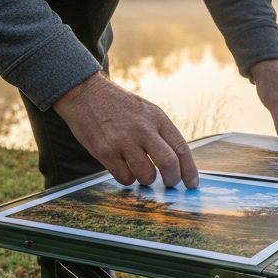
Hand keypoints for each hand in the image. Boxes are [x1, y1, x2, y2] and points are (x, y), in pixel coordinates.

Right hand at [53, 73, 199, 187]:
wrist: (85, 93)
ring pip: (146, 175)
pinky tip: (125, 171)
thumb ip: (161, 133)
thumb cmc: (119, 106)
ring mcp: (123, 141)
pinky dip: (128, 180)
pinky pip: (125, 178)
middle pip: (168, 163)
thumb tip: (177, 164)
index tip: (192, 184)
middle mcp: (142, 129)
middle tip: (169, 184)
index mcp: (157, 117)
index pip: (181, 148)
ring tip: (142, 173)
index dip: (189, 170)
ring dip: (147, 180)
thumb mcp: (146, 111)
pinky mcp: (105, 151)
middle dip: (172, 180)